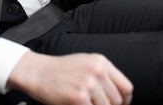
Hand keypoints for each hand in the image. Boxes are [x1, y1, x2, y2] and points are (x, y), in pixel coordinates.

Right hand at [8, 51, 132, 104]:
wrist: (36, 72)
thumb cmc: (58, 70)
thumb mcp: (84, 63)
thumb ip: (103, 75)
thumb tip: (120, 96)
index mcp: (101, 62)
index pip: (126, 87)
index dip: (124, 101)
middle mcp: (97, 71)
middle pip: (117, 100)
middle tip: (94, 104)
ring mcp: (89, 85)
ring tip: (83, 102)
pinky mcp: (79, 98)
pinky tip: (76, 103)